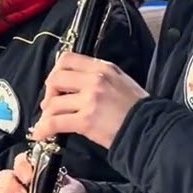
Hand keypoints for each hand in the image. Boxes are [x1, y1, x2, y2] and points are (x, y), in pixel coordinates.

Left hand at [31, 52, 147, 147]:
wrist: (151, 128)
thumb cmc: (137, 108)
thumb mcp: (120, 81)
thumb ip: (97, 78)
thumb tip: (73, 84)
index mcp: (103, 68)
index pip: (67, 59)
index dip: (56, 71)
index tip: (56, 85)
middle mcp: (95, 80)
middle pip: (55, 78)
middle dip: (49, 92)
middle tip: (51, 104)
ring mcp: (90, 99)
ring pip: (53, 103)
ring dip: (47, 114)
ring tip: (49, 122)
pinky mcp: (86, 120)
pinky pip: (55, 122)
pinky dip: (44, 128)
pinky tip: (41, 133)